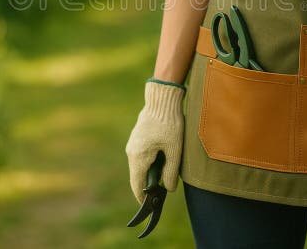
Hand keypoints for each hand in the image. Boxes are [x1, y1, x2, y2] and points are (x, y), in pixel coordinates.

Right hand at [125, 80, 184, 202]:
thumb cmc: (169, 124)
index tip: (150, 206)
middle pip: (137, 177)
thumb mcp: (174, 150)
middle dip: (147, 186)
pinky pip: (140, 156)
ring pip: (138, 166)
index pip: (137, 185)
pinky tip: (161, 161)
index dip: (142, 198)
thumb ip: (171, 172)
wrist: (162, 99)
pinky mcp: (137, 137)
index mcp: (138, 157)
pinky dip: (148, 163)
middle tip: (160, 193)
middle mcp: (131, 152)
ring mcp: (132, 144)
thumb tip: (168, 189)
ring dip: (149, 174)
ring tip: (163, 177)